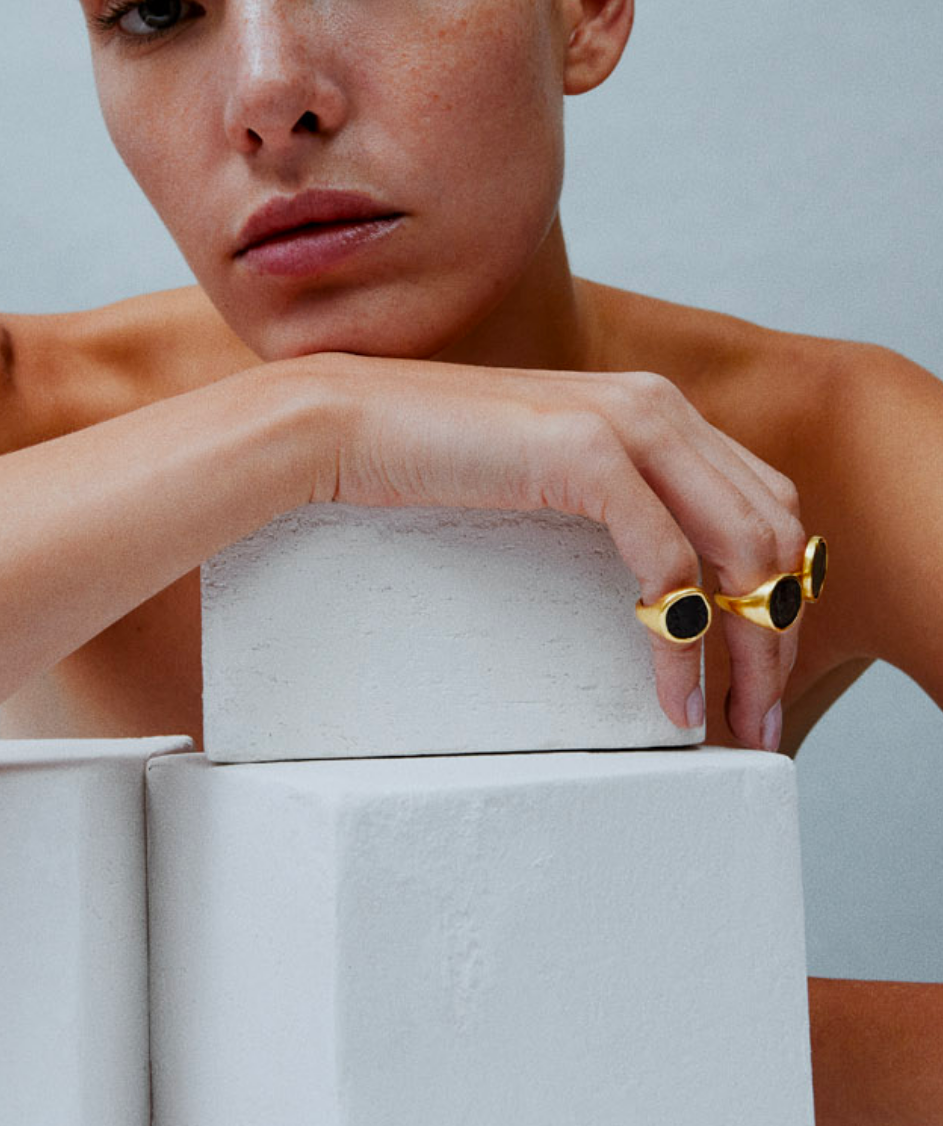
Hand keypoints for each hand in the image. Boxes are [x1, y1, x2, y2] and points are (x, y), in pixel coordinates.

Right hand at [297, 353, 805, 750]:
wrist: (344, 425)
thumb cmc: (429, 459)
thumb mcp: (546, 475)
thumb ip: (610, 497)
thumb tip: (659, 585)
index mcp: (653, 404)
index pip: (765, 502)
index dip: (781, 592)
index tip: (761, 675)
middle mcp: (656, 403)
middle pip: (773, 530)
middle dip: (781, 634)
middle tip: (762, 720)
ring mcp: (626, 421)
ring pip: (742, 550)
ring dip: (751, 649)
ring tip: (732, 722)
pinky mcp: (584, 455)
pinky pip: (670, 568)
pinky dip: (683, 642)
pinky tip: (672, 695)